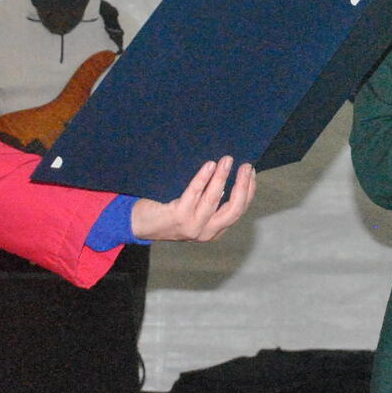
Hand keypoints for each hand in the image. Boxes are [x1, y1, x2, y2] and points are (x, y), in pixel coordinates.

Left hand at [131, 157, 255, 241]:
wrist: (140, 224)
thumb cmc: (168, 212)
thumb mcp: (194, 211)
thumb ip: (209, 200)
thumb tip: (226, 173)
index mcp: (214, 230)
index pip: (238, 211)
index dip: (249, 191)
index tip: (251, 173)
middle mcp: (206, 232)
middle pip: (233, 209)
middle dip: (243, 186)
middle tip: (246, 165)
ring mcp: (192, 226)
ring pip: (214, 200)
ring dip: (223, 177)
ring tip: (227, 160)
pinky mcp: (178, 217)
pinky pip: (194, 193)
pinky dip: (203, 178)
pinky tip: (209, 165)